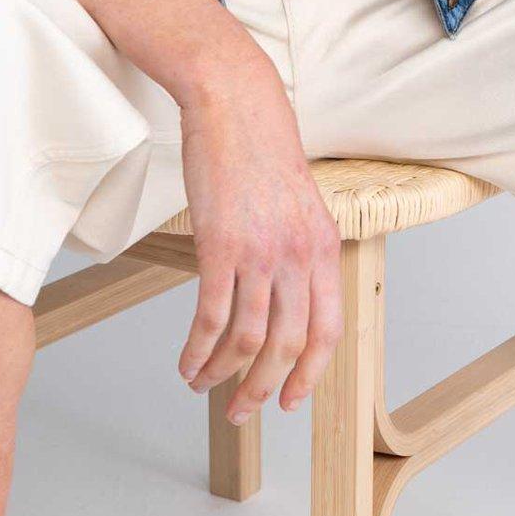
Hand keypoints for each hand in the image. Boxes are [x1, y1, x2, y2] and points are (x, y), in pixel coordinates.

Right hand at [172, 48, 343, 420]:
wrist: (235, 104)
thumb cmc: (261, 151)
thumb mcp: (300, 205)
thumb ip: (301, 251)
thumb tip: (286, 298)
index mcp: (325, 248)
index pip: (328, 330)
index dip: (310, 373)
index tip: (290, 401)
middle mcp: (300, 256)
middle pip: (286, 346)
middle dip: (262, 389)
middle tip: (241, 410)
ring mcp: (261, 252)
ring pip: (246, 339)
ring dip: (222, 374)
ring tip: (202, 385)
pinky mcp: (220, 246)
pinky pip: (210, 317)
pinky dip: (197, 349)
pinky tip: (186, 361)